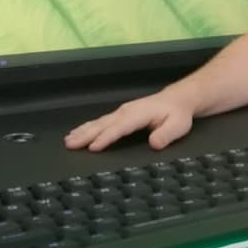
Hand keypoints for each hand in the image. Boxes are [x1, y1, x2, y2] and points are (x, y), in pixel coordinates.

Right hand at [64, 92, 193, 151]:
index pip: (120, 128)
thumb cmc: (178, 114)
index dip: (106, 138)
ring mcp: (122, 112)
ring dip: (83, 131)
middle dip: (86, 134)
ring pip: (99, 122)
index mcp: (138, 115)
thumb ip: (166, 134)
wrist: (178, 99)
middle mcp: (126, 112)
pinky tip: (78, 133)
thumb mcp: (178, 125)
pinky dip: (88, 127)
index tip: (93, 147)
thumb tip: (153, 143)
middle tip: (70, 144)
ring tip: (68, 140)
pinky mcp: (120, 115)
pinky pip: (101, 122)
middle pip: (103, 124)